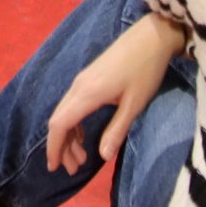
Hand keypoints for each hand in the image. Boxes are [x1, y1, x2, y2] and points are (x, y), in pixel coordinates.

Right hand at [43, 13, 190, 175]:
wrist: (151, 36)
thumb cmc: (146, 71)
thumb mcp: (135, 104)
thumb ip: (117, 130)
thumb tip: (103, 157)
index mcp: (87, 94)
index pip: (60, 124)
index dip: (54, 147)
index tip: (53, 167)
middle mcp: (79, 86)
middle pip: (58, 119)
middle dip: (61, 146)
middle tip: (73, 170)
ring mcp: (82, 80)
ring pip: (64, 111)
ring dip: (68, 136)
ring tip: (81, 158)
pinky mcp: (89, 77)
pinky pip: (72, 104)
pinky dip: (74, 123)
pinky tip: (84, 135)